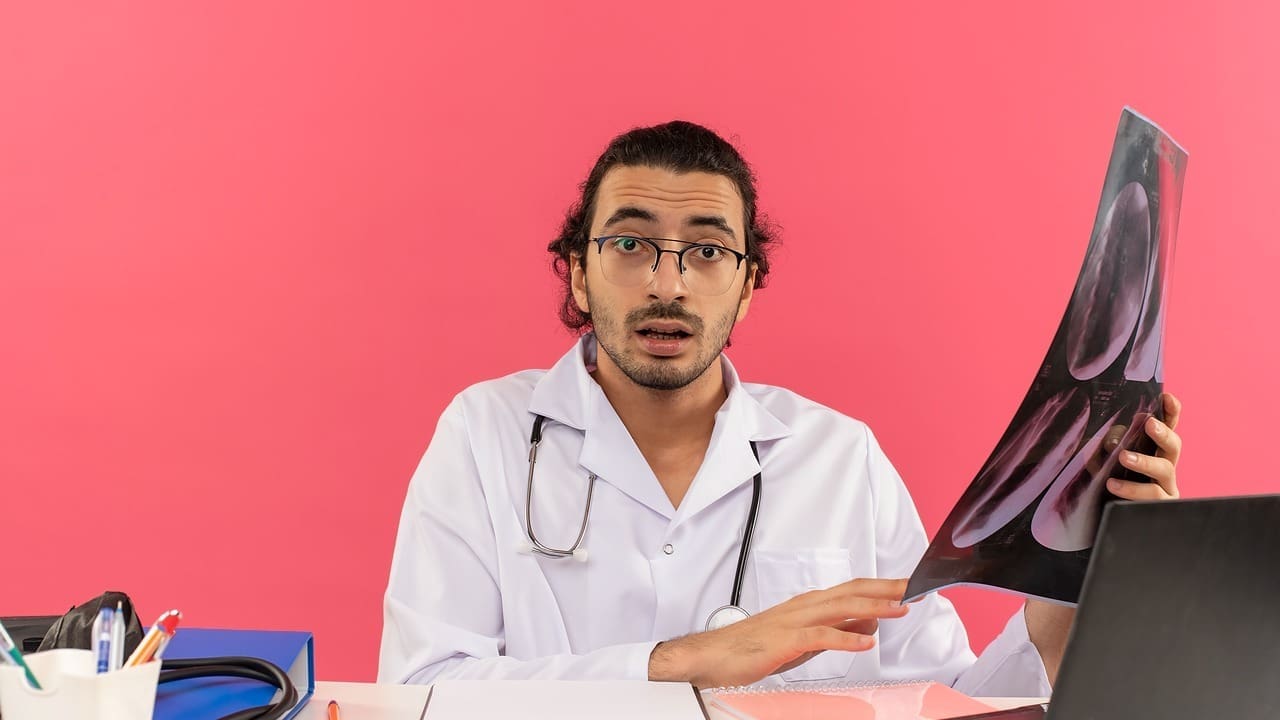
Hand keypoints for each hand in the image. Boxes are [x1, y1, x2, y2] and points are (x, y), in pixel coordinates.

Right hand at [648, 578, 909, 688]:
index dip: (880, 587)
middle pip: (851, 592)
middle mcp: (803, 607)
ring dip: (872, 607)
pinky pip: (820, 637)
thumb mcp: (802, 640)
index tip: (908, 586)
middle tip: (914, 587)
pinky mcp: (785, 640)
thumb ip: (834, 632)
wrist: (712, 656)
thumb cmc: (751, 647)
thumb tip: (866, 627)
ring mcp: (794, 621)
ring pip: (840, 609)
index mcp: (807, 604)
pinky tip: (864, 643)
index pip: (851, 590)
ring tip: (899, 607)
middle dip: (885, 589)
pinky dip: (845, 639)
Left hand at [1107, 392, 1182, 500]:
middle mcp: (1164, 469)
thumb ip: (1110, 446)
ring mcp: (1166, 490)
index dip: (1171, 412)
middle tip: (1149, 424)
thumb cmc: (1108, 487)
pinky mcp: (1161, 509)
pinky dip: (1131, 489)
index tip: (1167, 397)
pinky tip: (1113, 484)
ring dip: (1145, 461)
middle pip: (1174, 446)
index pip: (1167, 428)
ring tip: (1123, 457)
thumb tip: (1116, 439)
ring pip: (1165, 470)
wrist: (1104, 522)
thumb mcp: (1103, 462)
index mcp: (1154, 453)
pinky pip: (1152, 497)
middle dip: (1163, 433)